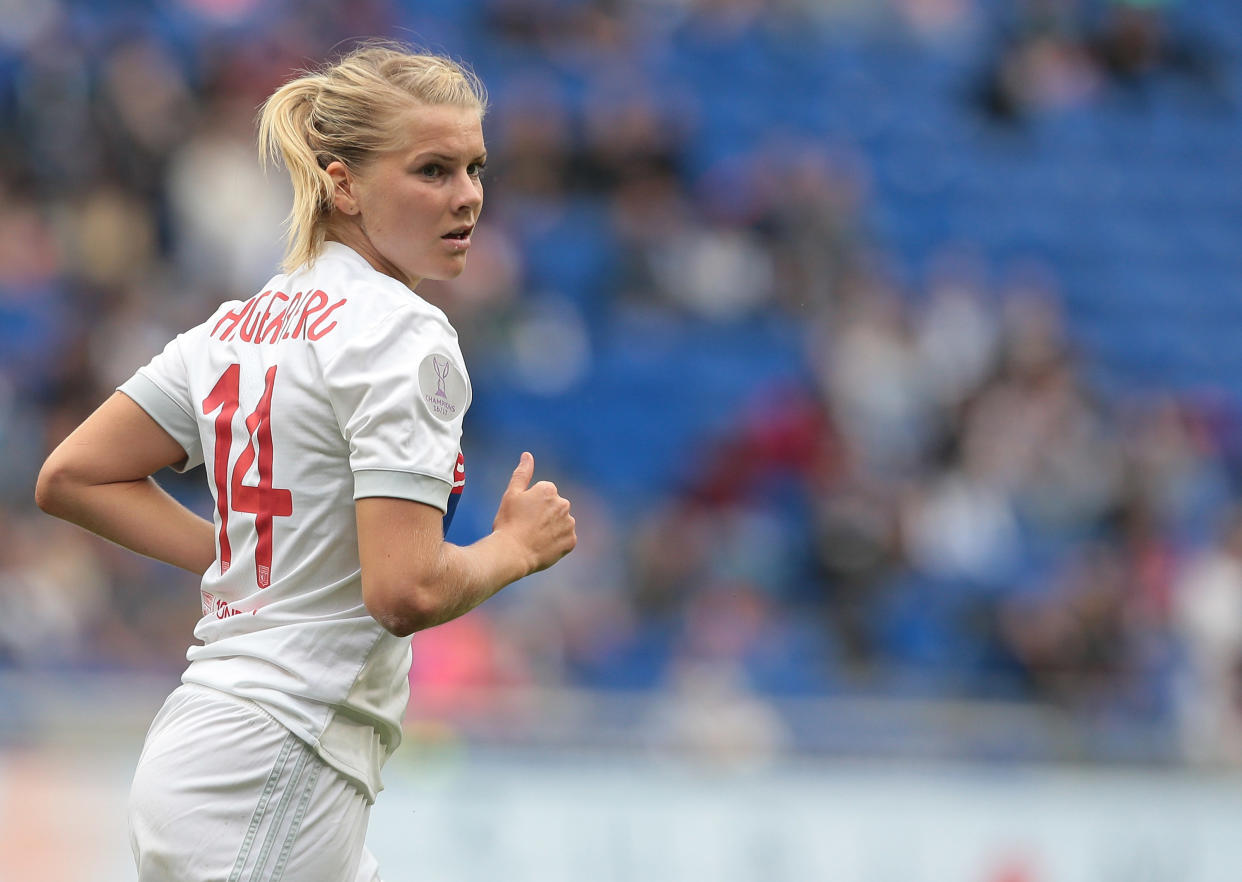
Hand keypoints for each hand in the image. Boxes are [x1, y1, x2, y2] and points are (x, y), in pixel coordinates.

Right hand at [492, 452, 576, 575]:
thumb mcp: (511, 494)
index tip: (522, 514)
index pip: (544, 494)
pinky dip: (557, 543)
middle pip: (554, 508)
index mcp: (549, 490)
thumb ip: (522, 473)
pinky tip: (543, 546)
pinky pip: (565, 540)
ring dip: (552, 528)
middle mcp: (563, 504)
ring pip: (560, 523)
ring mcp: (569, 523)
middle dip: (544, 515)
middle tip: (527, 527)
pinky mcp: (571, 541)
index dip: (531, 505)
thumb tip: (527, 455)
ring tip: (534, 537)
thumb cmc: (508, 523)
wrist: (512, 553)